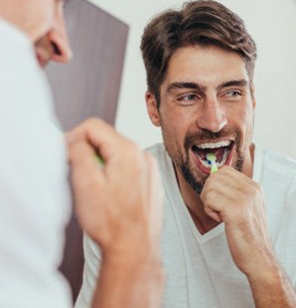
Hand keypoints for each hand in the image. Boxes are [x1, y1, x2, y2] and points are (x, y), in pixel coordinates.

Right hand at [66, 118, 162, 261]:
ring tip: (94, 190)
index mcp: (128, 151)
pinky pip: (129, 170)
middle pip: (107, 140)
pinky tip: (110, 198)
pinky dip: (115, 176)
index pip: (94, 126)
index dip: (72, 136)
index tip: (62, 153)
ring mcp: (151, 171)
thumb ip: (78, 152)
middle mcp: (143, 157)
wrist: (135, 249)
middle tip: (75, 173)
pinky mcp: (152, 184)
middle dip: (87, 152)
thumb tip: (74, 139)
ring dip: (101, 165)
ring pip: (117, 156)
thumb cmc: (112, 222)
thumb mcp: (85, 183)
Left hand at [200, 166, 276, 277]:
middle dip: (209, 192)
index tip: (221, 201)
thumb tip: (214, 179)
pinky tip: (221, 221)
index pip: (225, 170)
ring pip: (210, 186)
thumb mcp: (248, 208)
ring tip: (220, 216)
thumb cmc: (250, 237)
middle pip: (216, 176)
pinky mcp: (236, 211)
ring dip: (209, 203)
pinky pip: (210, 199)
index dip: (215, 185)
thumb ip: (236, 193)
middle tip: (217, 209)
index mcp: (255, 187)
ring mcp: (245, 199)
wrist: (259, 257)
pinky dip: (210, 211)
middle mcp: (251, 190)